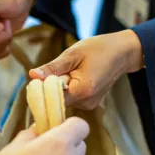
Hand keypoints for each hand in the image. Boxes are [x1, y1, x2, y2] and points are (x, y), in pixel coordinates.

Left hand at [29, 30, 143, 109]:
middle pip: (57, 100)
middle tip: (58, 70)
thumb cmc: (99, 49)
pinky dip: (68, 89)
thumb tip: (32, 75)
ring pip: (63, 99)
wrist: (122, 53)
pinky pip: (71, 98)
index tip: (37, 79)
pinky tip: (76, 77)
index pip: (52, 98)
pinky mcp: (89, 104)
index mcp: (82, 91)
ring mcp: (89, 105)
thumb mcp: (72, 54)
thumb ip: (52, 68)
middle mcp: (86, 103)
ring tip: (71, 71)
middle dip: (51, 87)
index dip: (42, 89)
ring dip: (60, 87)